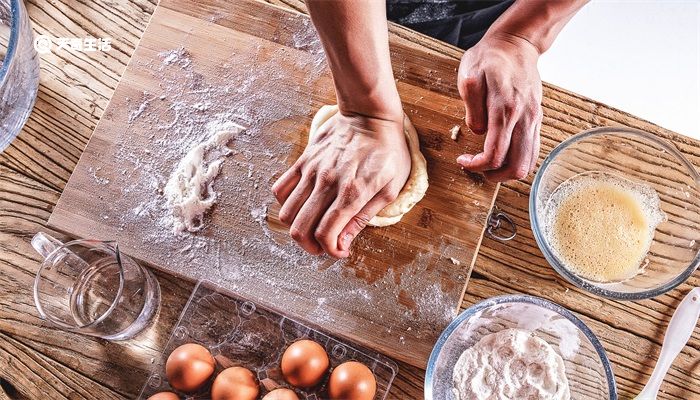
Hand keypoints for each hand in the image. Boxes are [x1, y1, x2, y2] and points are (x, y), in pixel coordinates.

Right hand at [272, 111, 409, 257]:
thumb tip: (343, 242)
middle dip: (310, 246)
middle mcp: (328, 183)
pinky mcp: (303, 160)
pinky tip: (303, 206)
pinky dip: (286, 204)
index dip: (330, 251)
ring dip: (296, 228)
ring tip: (311, 228)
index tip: (339, 252)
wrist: (371, 115)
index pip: (327, 234)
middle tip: (322, 246)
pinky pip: (281, 188)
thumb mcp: (390, 189)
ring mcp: (312, 170)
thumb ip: (363, 217)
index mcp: (352, 193)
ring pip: (287, 212)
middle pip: (301, 228)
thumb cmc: (388, 151)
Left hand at [456, 33, 543, 180]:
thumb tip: (477, 131)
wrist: (516, 45)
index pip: (495, 154)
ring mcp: (534, 120)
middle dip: (493, 175)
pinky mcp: (537, 119)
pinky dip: (518, 160)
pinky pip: (533, 151)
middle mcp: (524, 118)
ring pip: (528, 163)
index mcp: (505, 109)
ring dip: (507, 171)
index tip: (463, 161)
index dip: (476, 165)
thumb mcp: (469, 75)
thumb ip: (472, 106)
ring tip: (488, 164)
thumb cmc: (488, 59)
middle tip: (476, 167)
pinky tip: (502, 153)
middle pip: (516, 166)